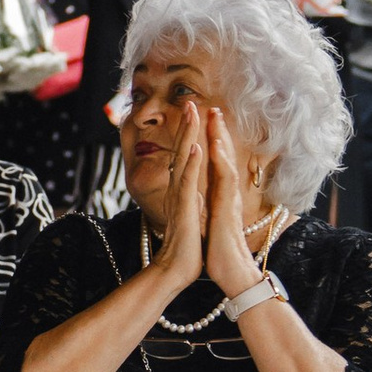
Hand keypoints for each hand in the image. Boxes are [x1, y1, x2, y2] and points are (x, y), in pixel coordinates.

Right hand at [157, 101, 208, 291]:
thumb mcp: (191, 217)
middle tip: (190, 102)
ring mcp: (180, 197)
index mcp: (183, 191)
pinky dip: (190, 163)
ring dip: (187, 134)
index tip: (195, 115)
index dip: (190, 135)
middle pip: (181, 150)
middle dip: (187, 125)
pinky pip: (187, 182)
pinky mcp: (184, 208)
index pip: (186, 157)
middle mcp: (178, 189)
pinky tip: (193, 147)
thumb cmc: (186, 247)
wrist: (176, 269)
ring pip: (183, 159)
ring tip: (191, 112)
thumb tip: (192, 193)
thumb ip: (190, 202)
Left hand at [202, 108, 262, 299]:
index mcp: (221, 198)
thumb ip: (212, 210)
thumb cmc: (221, 254)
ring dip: (220, 138)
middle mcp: (227, 196)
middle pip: (223, 158)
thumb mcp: (212, 226)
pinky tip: (213, 146)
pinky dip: (219, 161)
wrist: (232, 275)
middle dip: (218, 132)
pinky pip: (224, 181)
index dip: (213, 143)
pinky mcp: (227, 210)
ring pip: (225, 162)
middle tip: (214, 108)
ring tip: (215, 117)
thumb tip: (207, 202)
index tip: (207, 123)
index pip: (217, 165)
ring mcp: (229, 201)